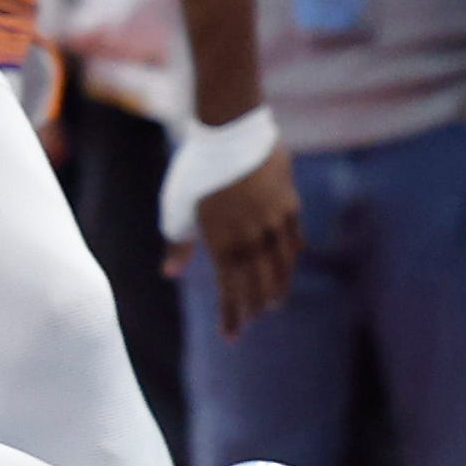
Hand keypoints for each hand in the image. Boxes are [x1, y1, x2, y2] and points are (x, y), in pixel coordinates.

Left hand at [176, 147, 300, 335]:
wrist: (230, 129)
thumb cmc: (194, 168)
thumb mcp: (177, 206)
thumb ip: (178, 241)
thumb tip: (170, 272)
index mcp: (222, 240)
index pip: (230, 288)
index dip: (232, 314)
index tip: (231, 336)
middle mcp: (252, 235)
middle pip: (260, 281)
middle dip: (257, 304)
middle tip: (255, 317)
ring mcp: (274, 220)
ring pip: (282, 263)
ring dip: (279, 285)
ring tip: (276, 301)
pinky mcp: (290, 202)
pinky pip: (294, 236)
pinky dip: (292, 254)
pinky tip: (290, 262)